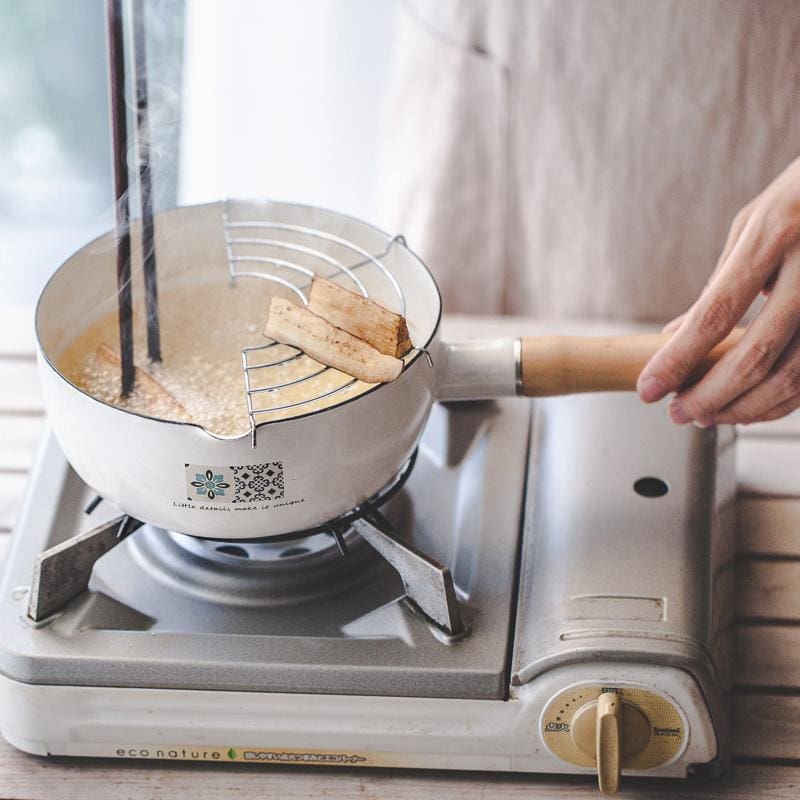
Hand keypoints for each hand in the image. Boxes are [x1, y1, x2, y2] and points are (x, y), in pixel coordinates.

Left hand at [637, 155, 799, 425]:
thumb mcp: (752, 225)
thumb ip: (719, 283)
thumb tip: (673, 336)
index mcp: (773, 236)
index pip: (714, 313)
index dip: (677, 359)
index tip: (648, 389)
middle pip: (754, 355)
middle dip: (709, 396)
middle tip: (677, 414)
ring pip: (790, 376)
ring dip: (743, 408)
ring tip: (707, 416)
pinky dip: (778, 402)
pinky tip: (748, 407)